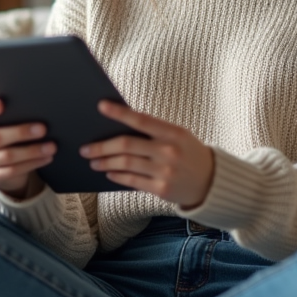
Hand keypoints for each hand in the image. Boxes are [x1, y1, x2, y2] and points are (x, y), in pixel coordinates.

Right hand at [0, 99, 54, 199]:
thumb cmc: (6, 135)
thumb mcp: (4, 125)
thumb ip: (12, 116)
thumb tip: (36, 109)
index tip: (2, 104)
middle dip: (21, 133)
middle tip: (43, 129)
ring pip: (7, 156)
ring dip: (32, 151)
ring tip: (51, 146)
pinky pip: (12, 171)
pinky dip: (32, 164)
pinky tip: (46, 158)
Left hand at [81, 101, 214, 208]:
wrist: (211, 181)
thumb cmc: (189, 153)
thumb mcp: (178, 136)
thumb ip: (153, 131)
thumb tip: (118, 127)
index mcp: (173, 132)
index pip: (141, 119)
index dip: (119, 113)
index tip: (101, 106)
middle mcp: (169, 151)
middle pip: (126, 145)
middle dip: (101, 146)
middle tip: (85, 148)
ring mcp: (165, 171)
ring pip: (125, 164)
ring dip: (105, 162)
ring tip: (93, 161)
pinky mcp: (162, 189)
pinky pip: (132, 181)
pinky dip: (117, 176)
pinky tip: (108, 173)